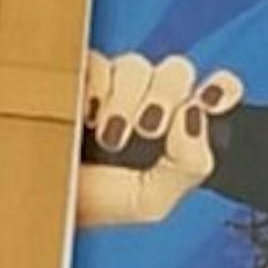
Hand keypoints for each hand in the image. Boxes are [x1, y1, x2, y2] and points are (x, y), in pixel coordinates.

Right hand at [76, 50, 243, 227]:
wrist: (47, 200)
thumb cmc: (98, 204)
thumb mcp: (152, 200)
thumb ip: (189, 164)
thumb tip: (193, 114)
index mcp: (178, 130)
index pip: (215, 93)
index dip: (220, 90)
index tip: (211, 103)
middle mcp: (151, 102)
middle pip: (177, 71)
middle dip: (165, 99)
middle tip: (146, 131)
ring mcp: (116, 86)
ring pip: (138, 65)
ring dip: (127, 101)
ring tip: (110, 136)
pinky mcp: (82, 75)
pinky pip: (99, 63)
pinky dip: (96, 89)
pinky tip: (86, 116)